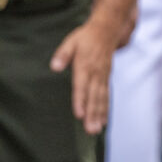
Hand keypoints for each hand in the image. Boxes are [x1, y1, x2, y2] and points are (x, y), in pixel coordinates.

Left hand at [50, 17, 119, 134]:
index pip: (81, 86)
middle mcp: (96, 74)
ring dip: (99, 115)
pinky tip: (104, 121)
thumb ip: (62, 55)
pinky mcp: (107, 78)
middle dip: (92, 114)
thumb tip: (54, 67)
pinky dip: (106, 109)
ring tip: (96, 130)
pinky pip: (107, 96)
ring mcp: (103, 77)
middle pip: (94, 97)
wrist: (107, 31)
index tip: (79, 114)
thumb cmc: (85, 38)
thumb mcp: (71, 42)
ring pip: (101, 99)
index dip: (80, 101)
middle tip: (90, 130)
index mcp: (85, 65)